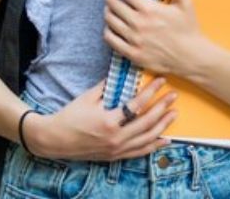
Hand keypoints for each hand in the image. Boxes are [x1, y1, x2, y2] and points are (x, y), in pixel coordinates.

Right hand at [25, 77, 177, 160]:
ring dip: (163, 126)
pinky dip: (154, 146)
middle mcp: (116, 138)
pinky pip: (140, 152)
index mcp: (109, 121)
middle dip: (162, 108)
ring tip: (173, 114)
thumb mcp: (87, 98)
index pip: (137, 104)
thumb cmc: (70, 116)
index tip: (161, 81)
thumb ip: (107, 86)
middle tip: (173, 96)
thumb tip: (122, 74)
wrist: (56, 140)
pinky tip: (165, 139)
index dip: (151, 92)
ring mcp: (117, 149)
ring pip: (147, 139)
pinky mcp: (115, 156)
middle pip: (147, 122)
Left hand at [103, 0, 201, 76]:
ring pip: (110, 20)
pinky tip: (114, 27)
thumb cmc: (189, 29)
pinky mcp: (132, 54)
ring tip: (114, 8)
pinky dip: (108, 30)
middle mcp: (139, 24)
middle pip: (112, 4)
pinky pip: (111, 39)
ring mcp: (134, 40)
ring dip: (109, 11)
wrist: (192, 58)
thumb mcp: (185, 2)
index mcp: (150, 9)